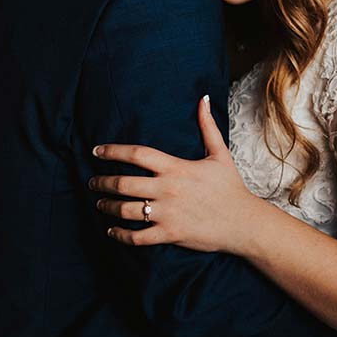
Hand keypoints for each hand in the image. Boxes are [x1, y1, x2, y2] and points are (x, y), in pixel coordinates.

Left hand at [90, 96, 258, 253]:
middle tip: (92, 182)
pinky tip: (112, 231)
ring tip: (100, 203)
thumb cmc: (231, 187)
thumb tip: (202, 98)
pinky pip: (137, 237)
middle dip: (102, 183)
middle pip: (124, 183)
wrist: (244, 222)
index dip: (113, 151)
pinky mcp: (170, 234)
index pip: (137, 154)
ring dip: (108, 206)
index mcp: (176, 167)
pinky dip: (120, 235)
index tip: (96, 151)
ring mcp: (167, 213)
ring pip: (126, 210)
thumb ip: (207, 126)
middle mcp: (168, 189)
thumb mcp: (220, 154)